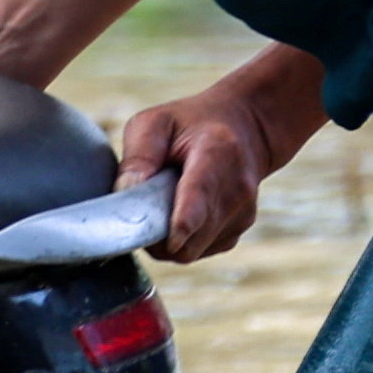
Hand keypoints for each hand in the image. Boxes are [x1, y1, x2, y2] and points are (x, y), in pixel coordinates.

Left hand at [116, 43, 328, 262]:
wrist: (246, 129)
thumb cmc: (190, 124)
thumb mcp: (156, 121)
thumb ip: (139, 154)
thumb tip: (126, 193)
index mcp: (217, 152)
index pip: (200, 196)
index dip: (184, 223)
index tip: (171, 239)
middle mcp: (237, 188)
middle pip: (191, 236)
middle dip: (157, 235)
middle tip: (140, 211)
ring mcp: (241, 213)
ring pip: (191, 250)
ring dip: (167, 240)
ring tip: (161, 205)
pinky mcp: (238, 230)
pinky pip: (198, 251)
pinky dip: (182, 240)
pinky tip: (180, 211)